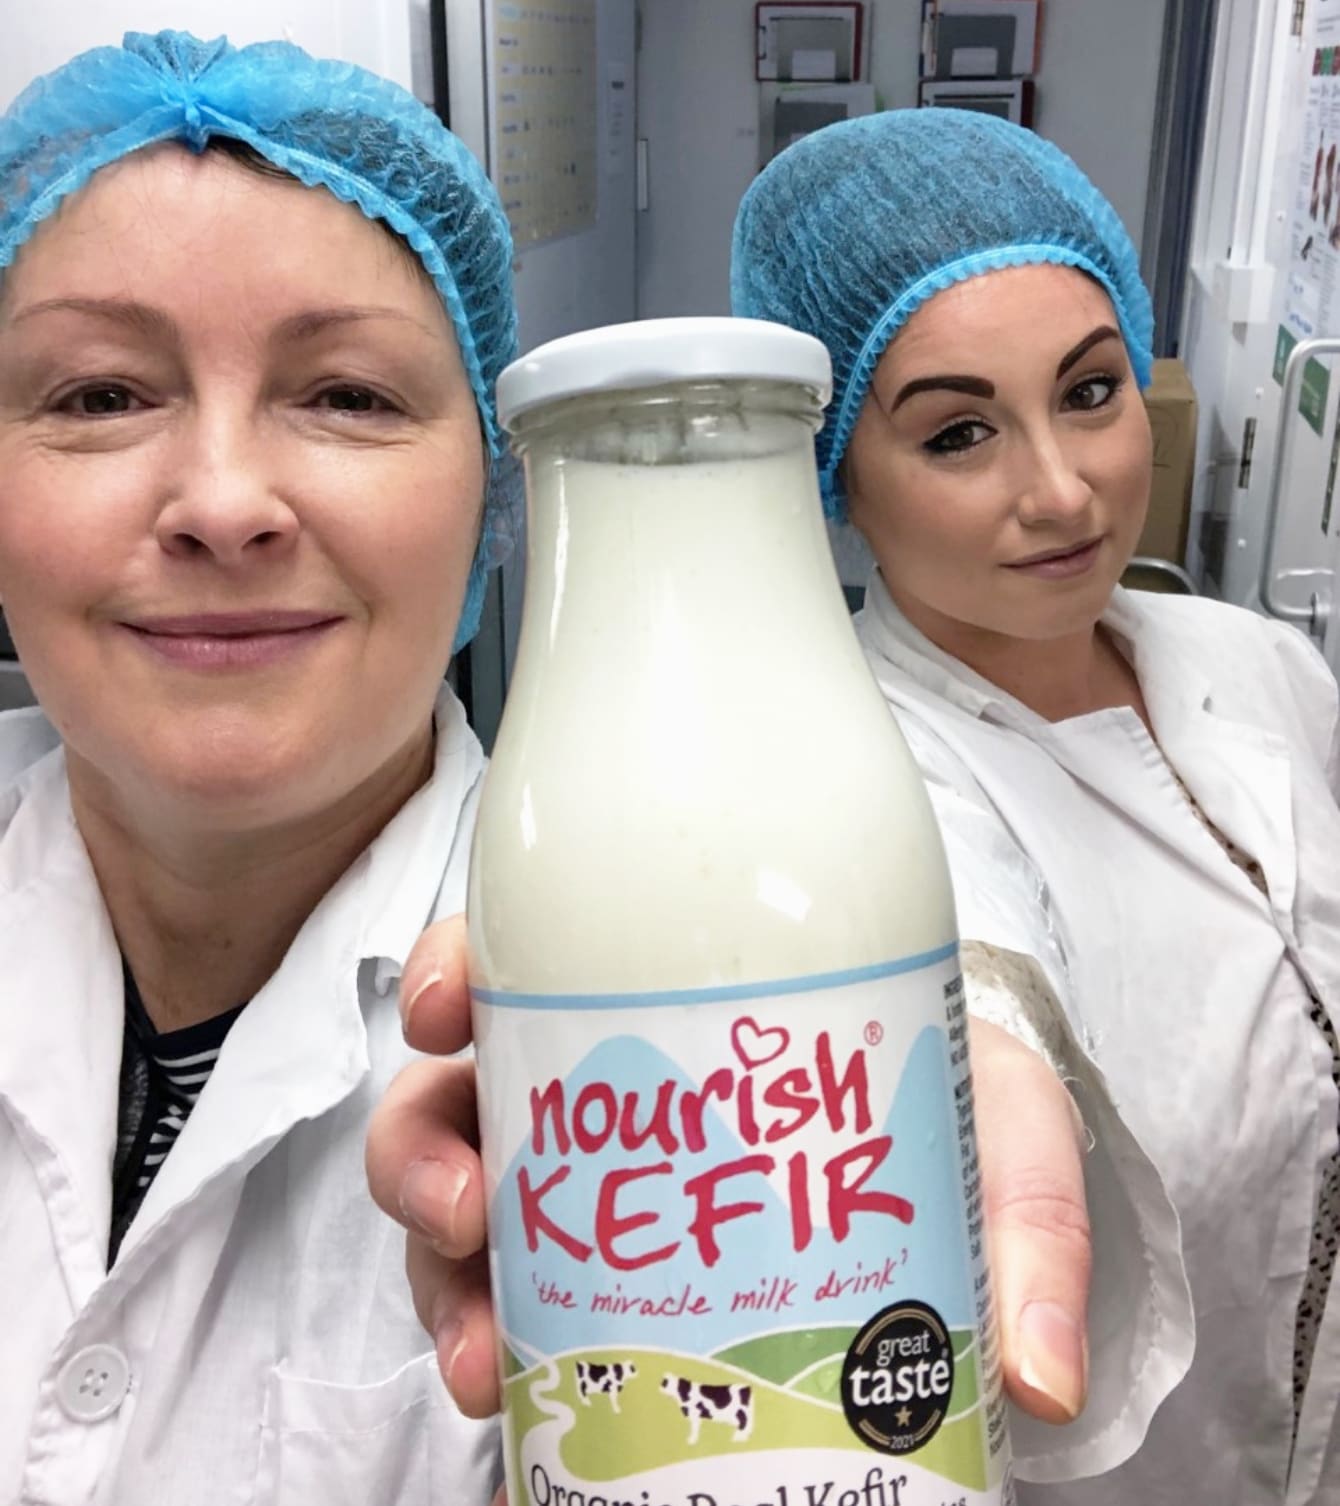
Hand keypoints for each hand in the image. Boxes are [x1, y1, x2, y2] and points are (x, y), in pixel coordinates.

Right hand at [367, 920, 1091, 1426]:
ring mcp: (585, 1188)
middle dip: (425, 1156)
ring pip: (459, 1212)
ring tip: (485, 1358)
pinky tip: (514, 1401)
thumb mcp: (1001, 1130)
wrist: (961, 1175)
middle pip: (453, 1100)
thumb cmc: (957, 1113)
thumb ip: (1027, 1221)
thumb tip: (1040, 1379)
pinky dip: (492, 1352)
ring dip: (443, 1279)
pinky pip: (507, 1305)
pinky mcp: (594, 1277)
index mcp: (664, 1003)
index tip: (445, 1004)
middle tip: (470, 1212)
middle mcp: (602, 1093)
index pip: (521, 960)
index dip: (453, 971)